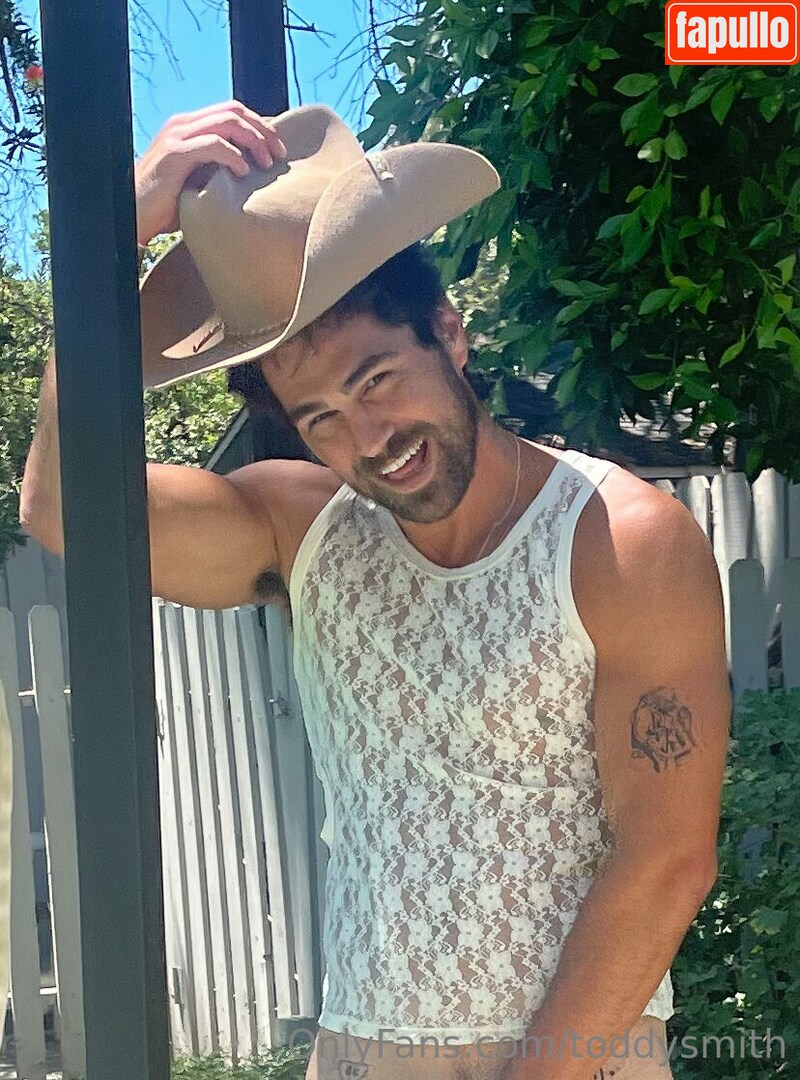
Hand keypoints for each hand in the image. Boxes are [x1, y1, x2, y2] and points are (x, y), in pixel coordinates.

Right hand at [134, 99, 286, 244]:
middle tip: (279, 156)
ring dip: (253, 141)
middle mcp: (184, 124)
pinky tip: (243, 174)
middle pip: (235, 111)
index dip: (261, 126)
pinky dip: (234, 156)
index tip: (279, 151)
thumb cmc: (169, 204)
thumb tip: (255, 172)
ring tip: (266, 164)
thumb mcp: (199, 179)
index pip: (233, 111)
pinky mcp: (174, 154)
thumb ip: (220, 168)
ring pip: (227, 122)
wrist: (135, 215)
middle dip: (263, 131)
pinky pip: (212, 144)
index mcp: (191, 126)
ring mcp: (178, 136)